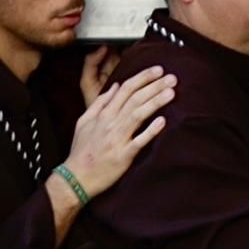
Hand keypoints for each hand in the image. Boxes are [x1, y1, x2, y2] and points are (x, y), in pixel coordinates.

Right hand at [64, 61, 171, 197]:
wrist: (76, 177)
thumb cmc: (81, 150)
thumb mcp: (84, 121)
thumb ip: (100, 102)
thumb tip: (115, 86)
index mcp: (103, 114)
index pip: (126, 89)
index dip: (143, 78)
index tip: (158, 70)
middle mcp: (111, 123)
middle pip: (135, 99)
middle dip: (154, 86)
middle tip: (172, 77)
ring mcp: (117, 139)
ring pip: (138, 115)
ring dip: (155, 102)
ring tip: (171, 92)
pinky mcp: (123, 156)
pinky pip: (139, 141)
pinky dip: (150, 131)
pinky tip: (163, 121)